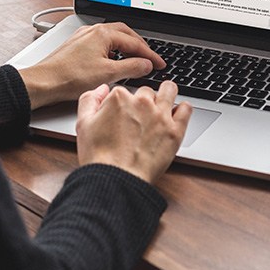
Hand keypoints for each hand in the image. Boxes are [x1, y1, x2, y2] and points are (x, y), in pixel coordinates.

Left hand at [17, 23, 164, 109]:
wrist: (44, 82)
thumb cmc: (70, 77)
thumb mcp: (108, 74)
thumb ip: (132, 67)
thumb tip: (146, 65)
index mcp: (103, 33)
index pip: (135, 42)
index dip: (150, 55)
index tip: (160, 64)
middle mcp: (93, 30)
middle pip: (125, 33)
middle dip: (140, 46)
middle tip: (150, 59)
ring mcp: (84, 36)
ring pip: (112, 37)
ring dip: (126, 46)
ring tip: (134, 59)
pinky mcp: (77, 45)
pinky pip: (101, 42)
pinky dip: (113, 50)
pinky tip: (113, 61)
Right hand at [76, 81, 191, 184]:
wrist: (116, 180)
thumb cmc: (99, 157)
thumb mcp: (82, 124)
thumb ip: (89, 99)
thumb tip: (102, 89)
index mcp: (119, 98)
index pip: (124, 91)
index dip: (122, 103)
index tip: (122, 114)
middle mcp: (142, 102)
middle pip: (146, 92)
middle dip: (143, 101)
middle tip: (140, 117)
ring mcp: (160, 115)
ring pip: (169, 90)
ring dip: (166, 94)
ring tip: (163, 104)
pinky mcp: (175, 130)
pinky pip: (186, 109)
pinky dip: (183, 109)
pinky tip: (177, 114)